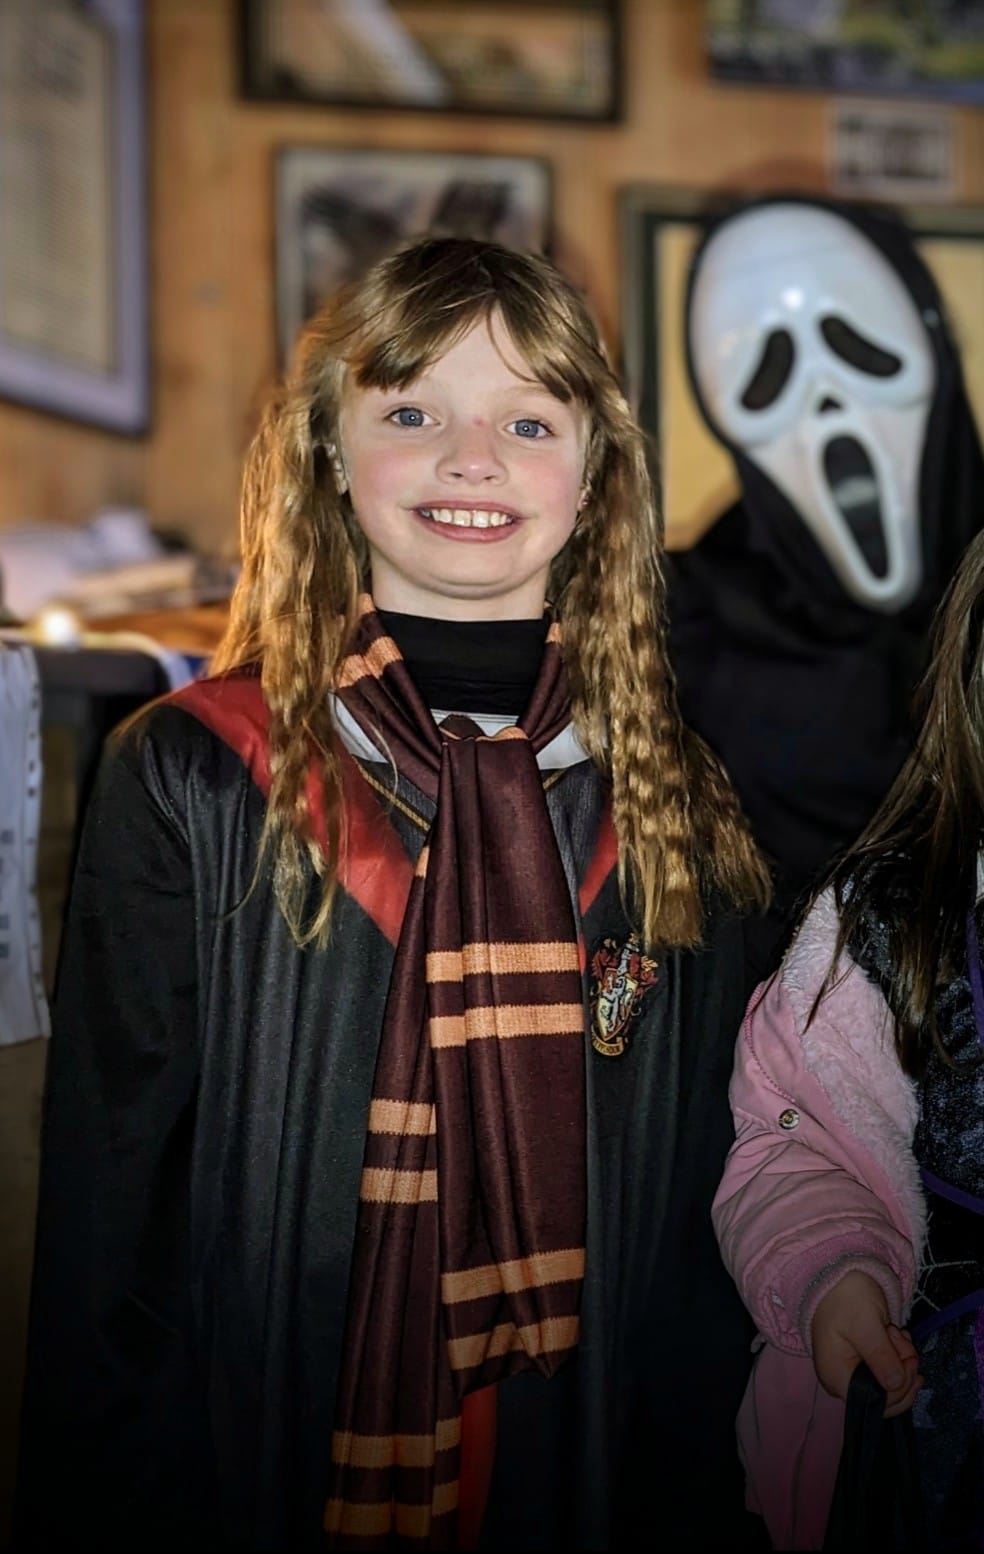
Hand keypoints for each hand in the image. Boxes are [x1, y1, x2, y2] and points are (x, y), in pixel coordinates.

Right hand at [811, 1269, 921, 1417]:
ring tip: (897, 1334)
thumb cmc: (847, 1298)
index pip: (877, 1404)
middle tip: (904, 1341)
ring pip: (890, 1385)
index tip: (908, 1356)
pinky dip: (898, 1357)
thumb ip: (881, 1357)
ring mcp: (852, 1373)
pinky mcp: (861, 1363)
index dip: (900, 1387)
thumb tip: (897, 1385)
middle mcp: (842, 1382)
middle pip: (886, 1398)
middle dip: (903, 1372)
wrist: (836, 1274)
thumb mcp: (866, 1324)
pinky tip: (895, 1337)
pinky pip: (887, 1372)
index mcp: (838, 1378)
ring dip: (903, 1361)